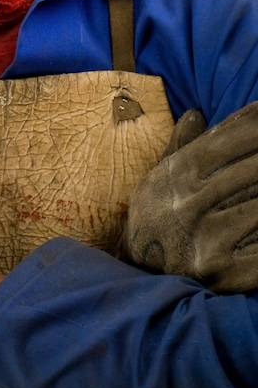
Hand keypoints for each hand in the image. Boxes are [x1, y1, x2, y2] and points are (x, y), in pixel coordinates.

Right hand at [125, 101, 257, 291]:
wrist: (140, 275)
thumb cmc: (155, 218)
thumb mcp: (158, 178)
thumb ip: (180, 146)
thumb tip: (197, 112)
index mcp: (176, 178)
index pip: (222, 143)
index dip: (251, 127)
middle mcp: (190, 205)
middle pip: (248, 171)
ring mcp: (209, 240)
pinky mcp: (227, 273)